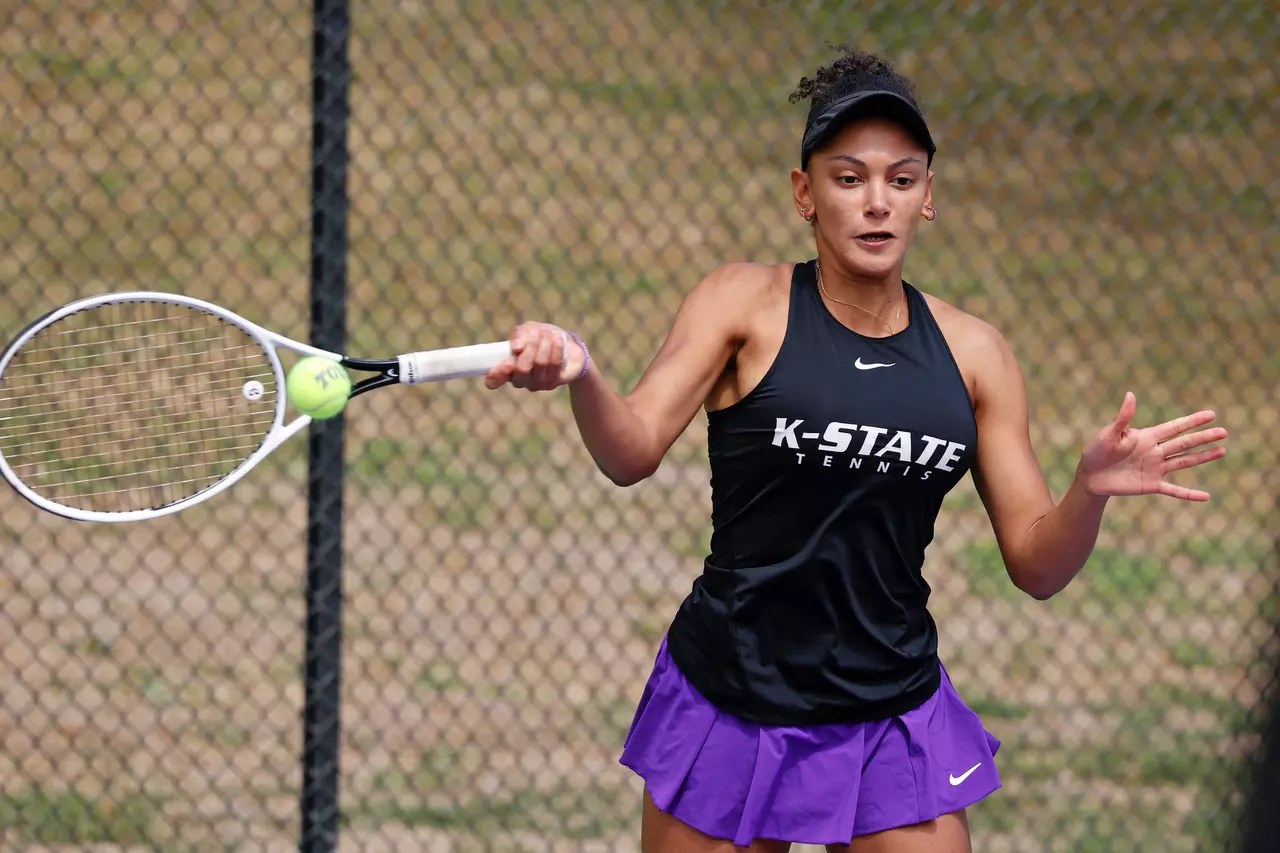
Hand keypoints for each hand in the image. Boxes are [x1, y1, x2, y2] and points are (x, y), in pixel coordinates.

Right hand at [483, 321, 586, 391]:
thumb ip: (519, 335)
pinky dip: (556, 347)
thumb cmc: (540, 337)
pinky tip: (557, 338)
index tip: (507, 362)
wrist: (563, 343)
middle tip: (536, 332)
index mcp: (507, 368)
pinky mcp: (553, 382)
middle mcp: (520, 380)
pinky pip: (555, 363)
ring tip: (547, 333)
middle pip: (522, 368)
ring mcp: (537, 384)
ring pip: (540, 363)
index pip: (494, 379)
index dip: (497, 374)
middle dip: (531, 346)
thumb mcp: (527, 330)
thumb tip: (517, 347)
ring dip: (544, 343)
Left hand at [1079, 392, 1227, 501]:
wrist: (1090, 476)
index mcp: (1147, 437)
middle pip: (1184, 443)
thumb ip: (1122, 418)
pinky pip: (1174, 490)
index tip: (1211, 415)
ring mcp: (1155, 468)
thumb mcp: (1108, 434)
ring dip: (1203, 457)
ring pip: (1184, 461)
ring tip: (1222, 451)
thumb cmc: (1096, 451)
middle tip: (1223, 432)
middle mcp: (1155, 451)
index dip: (1192, 421)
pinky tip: (1206, 496)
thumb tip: (1130, 395)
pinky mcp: (1151, 485)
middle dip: (1203, 437)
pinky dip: (1189, 494)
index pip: (1174, 427)